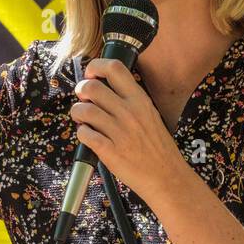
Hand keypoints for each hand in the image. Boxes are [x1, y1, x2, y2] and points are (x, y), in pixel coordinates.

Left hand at [71, 58, 186, 201]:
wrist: (166, 177)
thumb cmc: (157, 149)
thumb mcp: (150, 115)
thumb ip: (129, 102)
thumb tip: (102, 91)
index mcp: (140, 100)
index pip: (114, 68)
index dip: (96, 66)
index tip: (91, 74)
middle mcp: (129, 113)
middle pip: (92, 87)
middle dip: (80, 90)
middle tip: (82, 99)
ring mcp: (119, 132)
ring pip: (83, 110)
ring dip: (77, 113)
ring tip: (81, 119)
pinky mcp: (109, 151)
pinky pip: (84, 134)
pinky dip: (81, 133)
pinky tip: (88, 136)